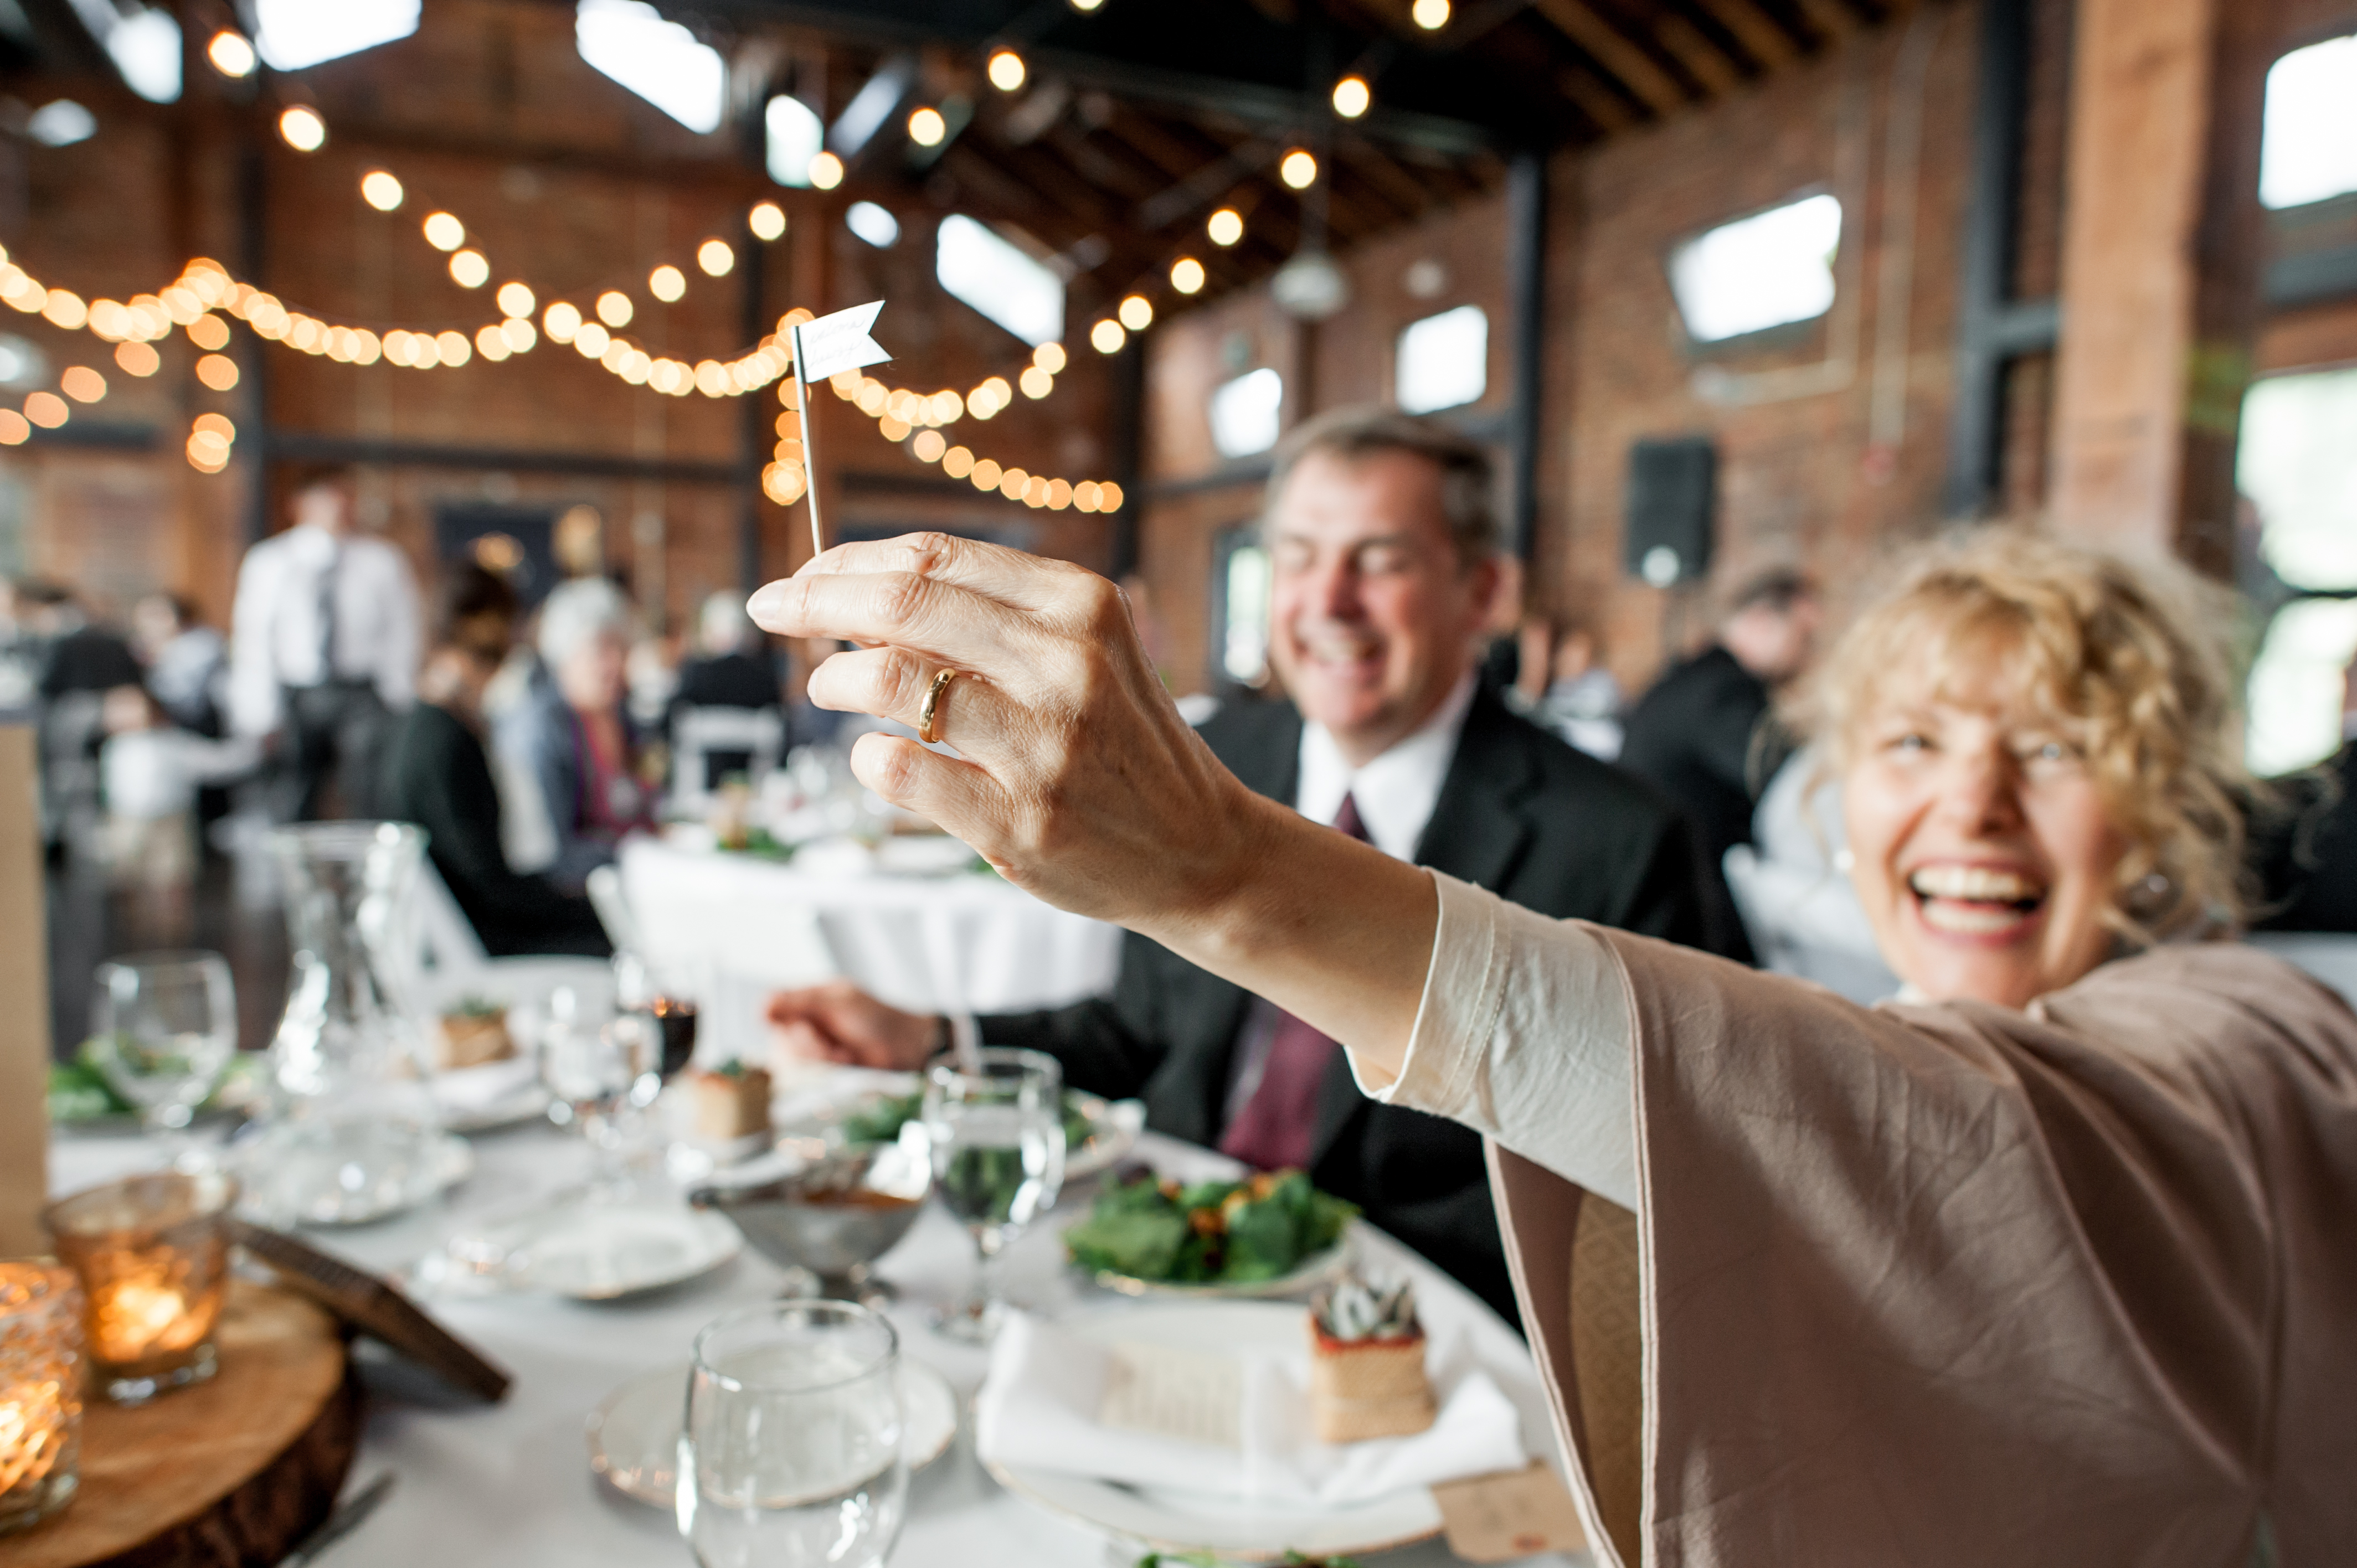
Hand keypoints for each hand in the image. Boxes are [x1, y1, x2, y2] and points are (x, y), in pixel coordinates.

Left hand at [745, 534, 1438, 1075]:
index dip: (850, 561)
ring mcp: (1043, 746)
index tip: (803, 574)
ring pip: (891, 682)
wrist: (1197, 848)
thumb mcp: (1083, 653)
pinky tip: (878, 758)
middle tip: (770, 608)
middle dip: (816, 599)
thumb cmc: (1120, 741)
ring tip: (832, 687)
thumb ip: (990, 620)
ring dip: (837, 679)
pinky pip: (897, 768)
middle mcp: (1067, 665)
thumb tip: (859, 593)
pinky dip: (866, 758)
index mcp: (1082, 606)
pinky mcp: (1017, 820)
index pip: (935, 559)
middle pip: (903, 605)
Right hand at [766, 980, 939, 1070]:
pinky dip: (826, 1069)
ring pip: (794, 1057)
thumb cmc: (879, 1019)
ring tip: (843, 1054)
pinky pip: (809, 1071)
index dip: (779, 1019)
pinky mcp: (825, 1065)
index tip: (797, 1028)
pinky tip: (845, 1063)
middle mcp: (810, 1019)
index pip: (776, 1005)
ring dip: (818, 1058)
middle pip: (782, 1036)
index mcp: (813, 996)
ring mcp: (817, 1044)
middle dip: (806, 1044)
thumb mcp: (838, 1003)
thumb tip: (763, 1004)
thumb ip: (800, 1002)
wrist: (908, 1047)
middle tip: (830, 1045)